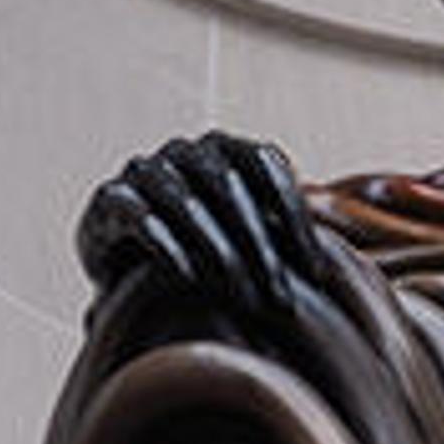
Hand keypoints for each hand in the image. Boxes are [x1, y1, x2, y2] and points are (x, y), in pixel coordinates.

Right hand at [77, 133, 326, 325]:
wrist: (119, 255)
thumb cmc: (196, 246)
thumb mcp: (240, 235)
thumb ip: (277, 237)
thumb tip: (334, 274)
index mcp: (224, 147)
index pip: (266, 164)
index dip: (293, 213)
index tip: (316, 268)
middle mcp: (183, 150)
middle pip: (228, 185)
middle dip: (260, 244)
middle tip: (281, 296)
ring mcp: (143, 170)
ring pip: (185, 201)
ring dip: (218, 250)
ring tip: (242, 295)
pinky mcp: (108, 201)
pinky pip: (140, 216)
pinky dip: (166, 244)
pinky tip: (187, 277)